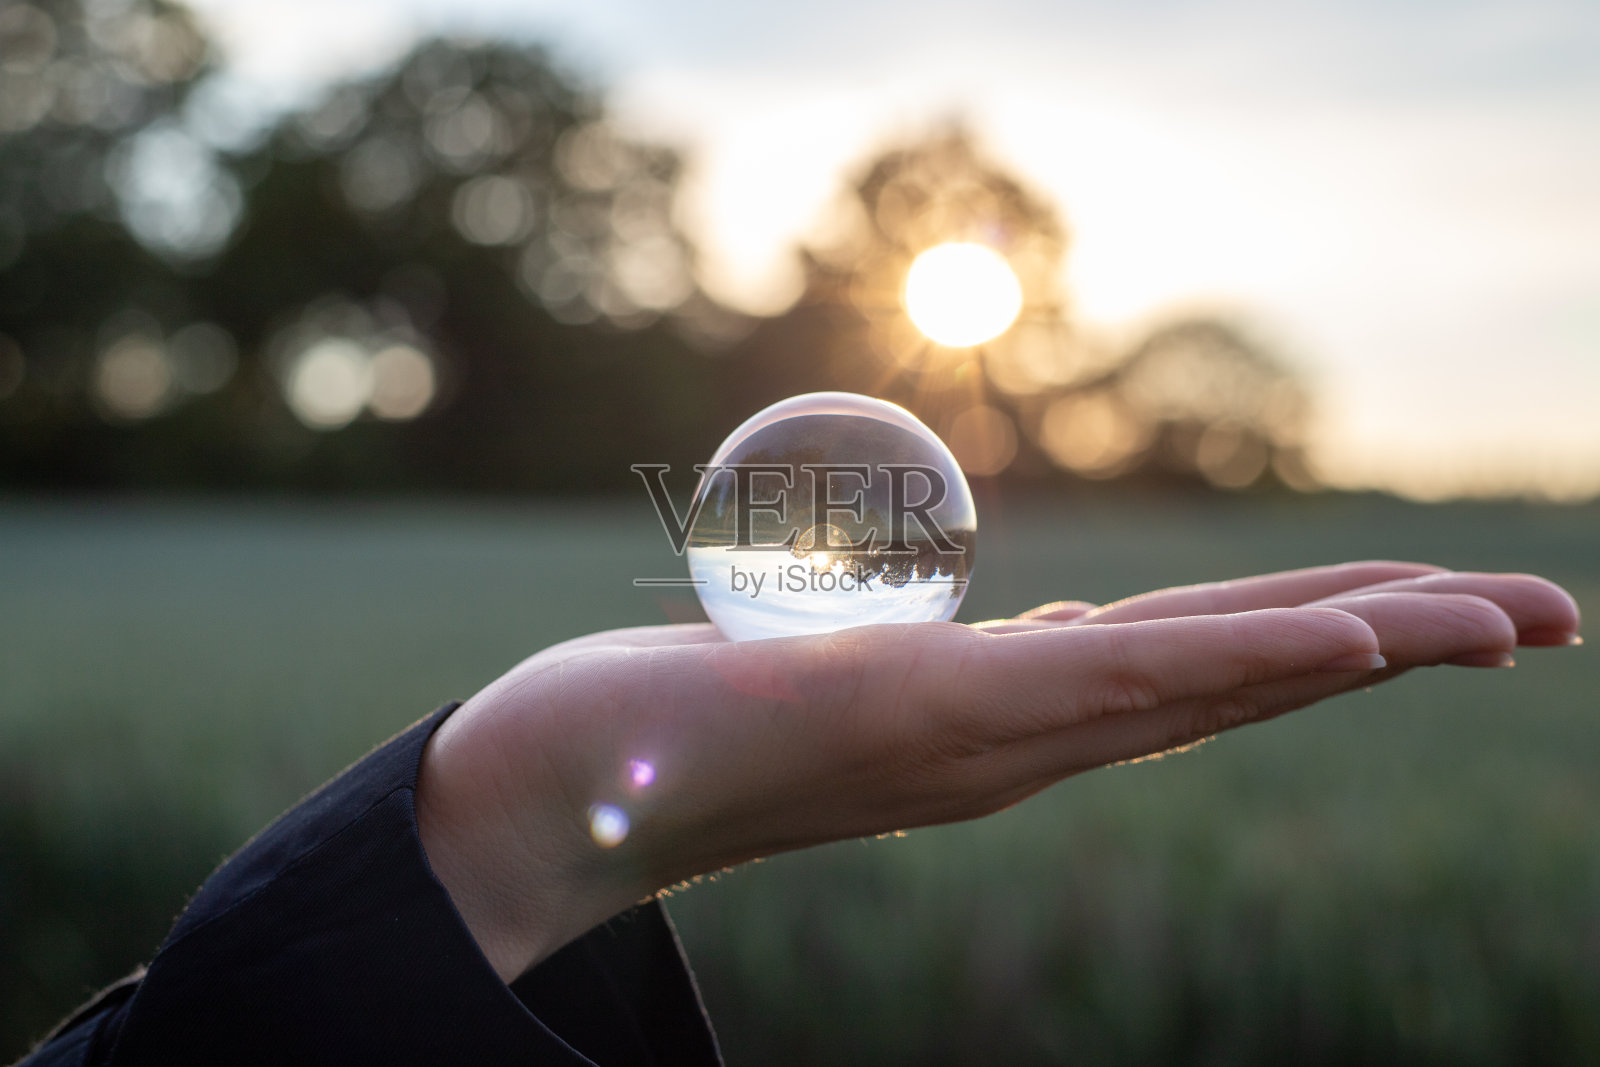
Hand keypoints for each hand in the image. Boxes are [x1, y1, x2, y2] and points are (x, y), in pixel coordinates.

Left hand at [415, 562, 1580, 981]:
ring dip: (1370, 646)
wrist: (563, 781)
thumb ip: (961, 666)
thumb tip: (1027, 637)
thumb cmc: (691, 723)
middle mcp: (1029, 736)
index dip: (1324, 646)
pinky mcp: (944, 715)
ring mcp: (996, 734)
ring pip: (1218, 683)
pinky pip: (1131, 687)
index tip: (1429, 617)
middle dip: (1402, 643)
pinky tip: (1362, 642)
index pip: (1202, 673)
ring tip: (1504, 620)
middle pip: (1245, 678)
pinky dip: (1256, 664)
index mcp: (1018, 718)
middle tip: (1551, 617)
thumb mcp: (861, 671)